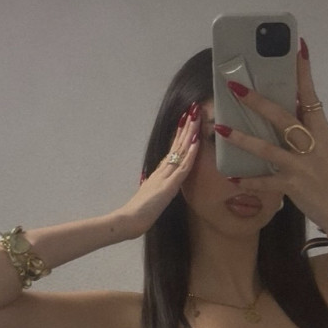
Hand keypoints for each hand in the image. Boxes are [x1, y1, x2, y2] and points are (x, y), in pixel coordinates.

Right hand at [120, 106, 201, 237]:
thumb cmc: (139, 212)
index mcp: (160, 172)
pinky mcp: (170, 186)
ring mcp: (166, 176)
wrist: (130, 219)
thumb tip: (158, 180)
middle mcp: (163, 170)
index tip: (186, 119)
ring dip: (189, 133)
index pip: (173, 149)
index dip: (179, 134)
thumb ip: (156, 186)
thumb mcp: (151, 195)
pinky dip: (190, 153)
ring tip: (196, 115)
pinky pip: (183, 167)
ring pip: (181, 151)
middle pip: (177, 144)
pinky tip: (197, 141)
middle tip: (193, 108)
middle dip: (186, 127)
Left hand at [216, 42, 327, 237]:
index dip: (304, 72)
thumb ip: (312, 129)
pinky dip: (248, 180)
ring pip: (268, 148)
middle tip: (236, 88)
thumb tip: (292, 108)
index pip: (310, 96)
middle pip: (282, 117)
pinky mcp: (293, 187)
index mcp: (322, 131)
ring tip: (220, 128)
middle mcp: (312, 145)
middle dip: (258, 102)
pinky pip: (266, 182)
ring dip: (242, 138)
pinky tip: (232, 176)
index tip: (297, 48)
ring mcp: (302, 166)